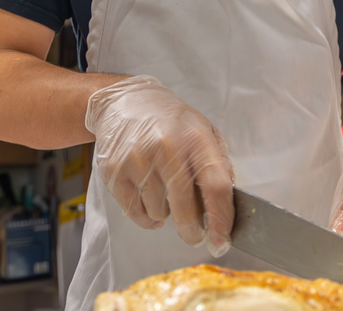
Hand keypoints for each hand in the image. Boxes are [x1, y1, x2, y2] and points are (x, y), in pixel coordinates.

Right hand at [86, 75, 233, 254]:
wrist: (124, 102)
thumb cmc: (170, 121)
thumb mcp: (203, 129)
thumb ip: (218, 163)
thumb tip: (226, 203)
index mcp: (196, 139)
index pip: (216, 187)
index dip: (222, 219)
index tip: (222, 241)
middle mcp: (167, 149)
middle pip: (186, 209)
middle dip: (193, 231)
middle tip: (195, 235)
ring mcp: (139, 161)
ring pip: (159, 214)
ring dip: (165, 211)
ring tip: (162, 186)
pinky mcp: (115, 173)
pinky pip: (135, 213)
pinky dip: (145, 215)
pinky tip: (148, 196)